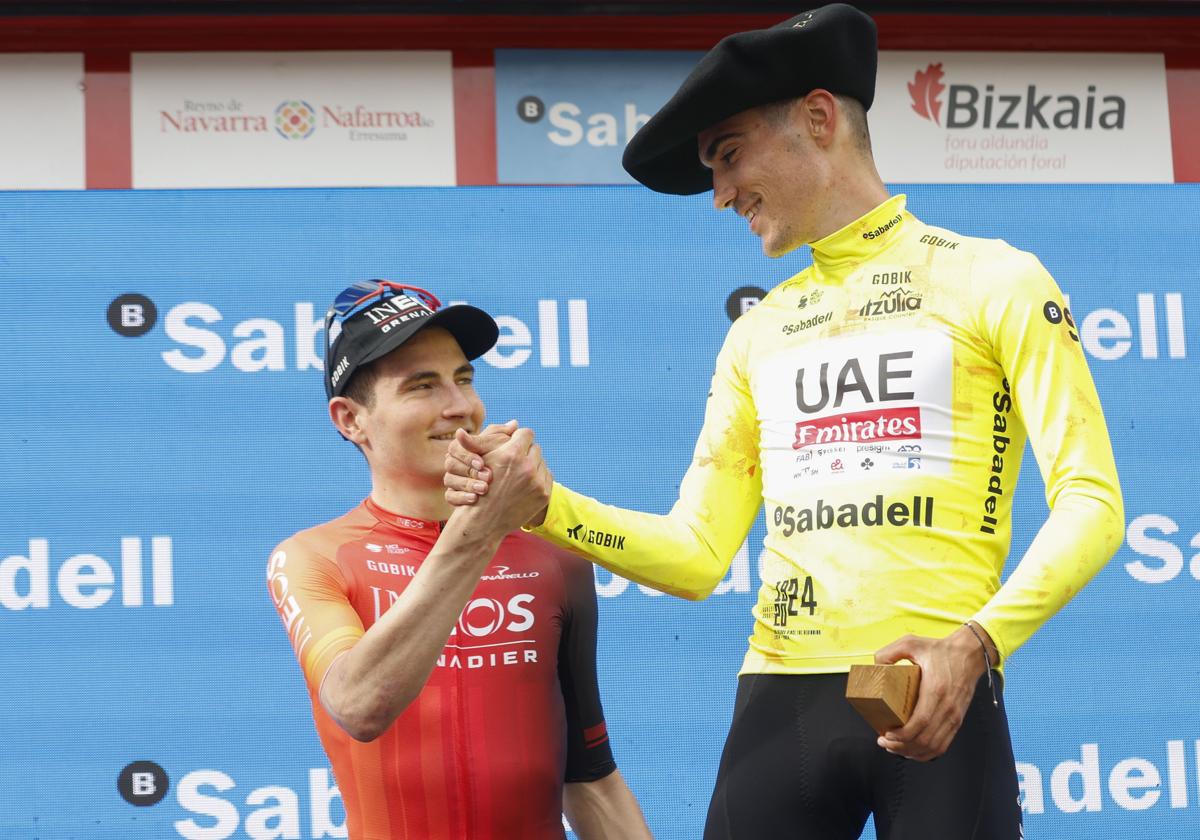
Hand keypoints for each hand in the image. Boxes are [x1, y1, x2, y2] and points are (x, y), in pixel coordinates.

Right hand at [443, 421, 516, 505]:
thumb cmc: (502, 461)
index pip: (455, 447)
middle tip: (487, 477)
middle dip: (470, 471)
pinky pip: (450, 497)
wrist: (501, 494)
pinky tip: (474, 499)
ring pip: (449, 480)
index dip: (468, 455)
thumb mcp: (500, 446)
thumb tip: (515, 424)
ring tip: (484, 489)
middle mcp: (453, 462)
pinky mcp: (453, 496)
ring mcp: (452, 480)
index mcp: (462, 447)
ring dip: (468, 484)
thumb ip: (504, 436)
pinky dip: (461, 498)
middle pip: (450, 464)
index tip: (482, 462)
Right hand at [459, 427, 551, 533]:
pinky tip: (525, 484)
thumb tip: (515, 422)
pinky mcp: (544, 494)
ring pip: (541, 462)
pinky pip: (547, 476)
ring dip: (532, 465)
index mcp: (512, 454)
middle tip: (515, 462)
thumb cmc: (479, 484)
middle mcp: (527, 467)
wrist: (484, 520)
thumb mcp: (482, 457)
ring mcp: (537, 482)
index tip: (514, 445)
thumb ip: (496, 436)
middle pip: (535, 447)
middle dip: (526, 452)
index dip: (519, 438)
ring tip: (518, 475)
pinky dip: (538, 478)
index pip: (526, 433)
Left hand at [872, 625, 989, 760]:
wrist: (970, 654)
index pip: (921, 722)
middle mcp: (948, 707)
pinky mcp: (957, 720)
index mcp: (936, 690)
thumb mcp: (911, 642)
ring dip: (912, 751)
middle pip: (925, 739)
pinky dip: (927, 753)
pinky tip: (912, 750)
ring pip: (934, 746)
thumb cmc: (941, 649)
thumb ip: (890, 651)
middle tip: (884, 741)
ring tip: (894, 747)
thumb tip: (875, 665)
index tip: (886, 734)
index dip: (902, 734)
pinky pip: (943, 745)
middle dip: (901, 745)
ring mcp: (955, 716)